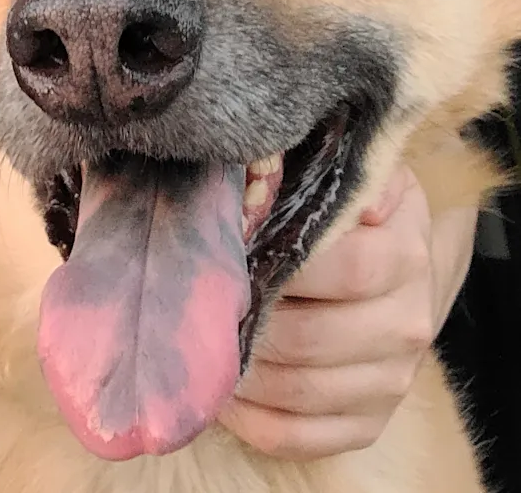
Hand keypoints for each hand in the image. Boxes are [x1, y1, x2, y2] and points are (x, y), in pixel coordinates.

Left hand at [218, 162, 477, 459]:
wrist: (394, 265)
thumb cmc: (350, 212)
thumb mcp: (348, 171)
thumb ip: (326, 168)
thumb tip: (292, 173)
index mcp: (404, 254)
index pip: (345, 267)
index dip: (281, 261)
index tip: (229, 249)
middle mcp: (407, 322)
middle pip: (313, 337)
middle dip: (247, 320)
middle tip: (197, 303)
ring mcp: (391, 380)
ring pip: (301, 391)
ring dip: (241, 372)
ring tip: (196, 344)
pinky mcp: (367, 424)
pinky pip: (297, 436)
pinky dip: (249, 418)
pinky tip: (219, 388)